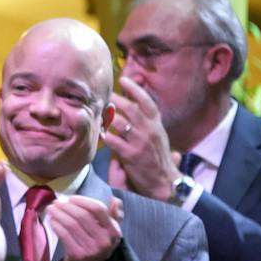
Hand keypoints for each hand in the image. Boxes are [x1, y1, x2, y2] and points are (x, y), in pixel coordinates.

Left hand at [47, 194, 122, 260]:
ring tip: (51, 209)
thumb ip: (113, 215)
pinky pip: (64, 235)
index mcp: (114, 232)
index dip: (82, 200)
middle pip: (82, 215)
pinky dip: (56, 225)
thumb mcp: (109, 231)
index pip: (98, 209)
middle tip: (56, 202)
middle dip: (66, 206)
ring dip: (58, 214)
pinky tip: (52, 221)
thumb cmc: (97, 245)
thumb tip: (115, 200)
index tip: (70, 198)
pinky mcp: (78, 255)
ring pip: (71, 224)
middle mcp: (105, 241)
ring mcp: (91, 249)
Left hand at [102, 77, 177, 199]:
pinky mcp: (132, 155)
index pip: (147, 102)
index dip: (135, 89)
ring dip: (107, 117)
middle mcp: (150, 130)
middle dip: (116, 100)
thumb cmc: (158, 158)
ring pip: (121, 123)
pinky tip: (97, 133)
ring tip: (96, 112)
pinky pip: (115, 142)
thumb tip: (135, 106)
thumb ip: (147, 122)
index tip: (123, 79)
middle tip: (102, 94)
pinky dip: (105, 136)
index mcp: (156, 125)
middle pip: (131, 109)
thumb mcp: (157, 136)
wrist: (164, 181)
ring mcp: (141, 143)